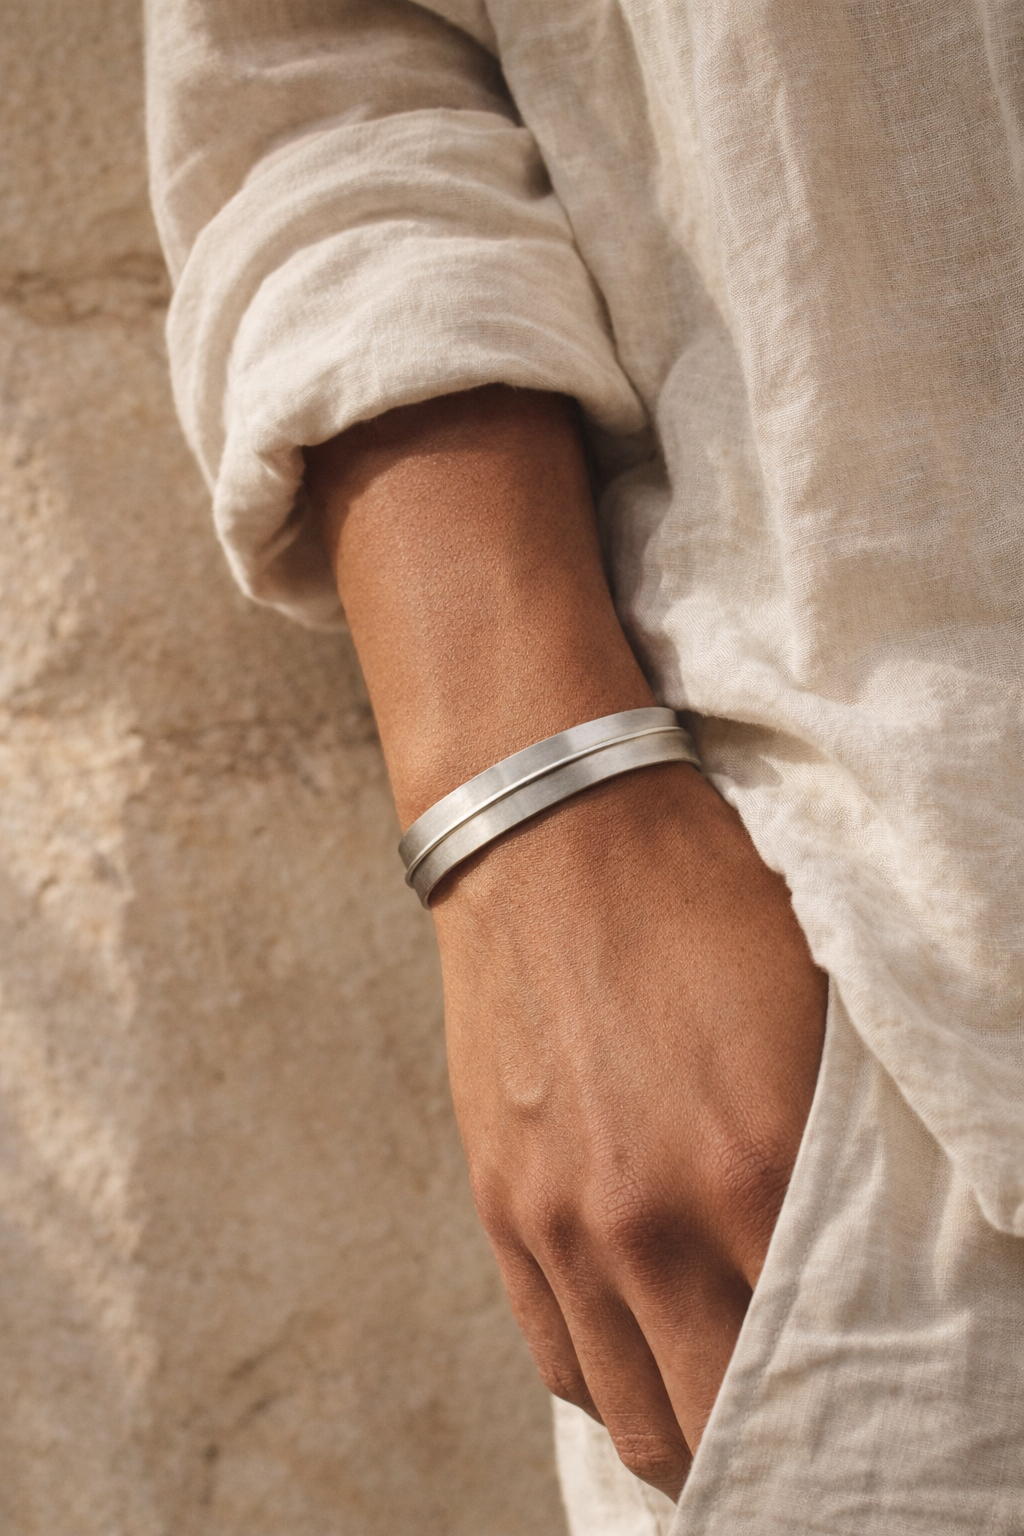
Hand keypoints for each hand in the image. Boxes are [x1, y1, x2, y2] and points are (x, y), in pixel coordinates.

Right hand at [434, 760, 825, 1498]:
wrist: (555, 834)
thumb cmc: (696, 903)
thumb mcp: (809, 1012)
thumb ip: (837, 1149)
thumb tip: (868, 1246)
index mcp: (759, 1164)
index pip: (822, 1358)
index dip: (854, 1407)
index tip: (872, 1418)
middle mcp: (654, 1217)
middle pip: (725, 1419)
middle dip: (772, 1446)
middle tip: (806, 1430)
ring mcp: (564, 1220)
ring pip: (637, 1415)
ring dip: (688, 1433)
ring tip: (722, 1408)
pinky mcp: (502, 1204)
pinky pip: (557, 1356)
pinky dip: (610, 1383)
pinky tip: (644, 1359)